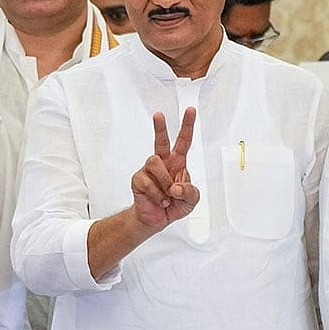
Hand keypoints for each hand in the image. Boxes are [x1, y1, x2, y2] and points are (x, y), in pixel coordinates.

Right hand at [130, 108, 199, 231]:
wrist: (156, 219)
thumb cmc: (175, 205)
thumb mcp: (192, 200)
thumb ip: (190, 192)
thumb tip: (176, 186)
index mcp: (178, 163)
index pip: (183, 141)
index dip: (187, 126)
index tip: (190, 110)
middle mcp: (162, 163)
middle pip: (160, 141)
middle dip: (160, 127)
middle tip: (158, 114)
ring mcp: (148, 171)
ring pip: (155, 162)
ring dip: (164, 180)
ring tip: (168, 195)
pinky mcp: (138, 180)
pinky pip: (147, 182)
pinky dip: (158, 195)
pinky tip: (161, 201)